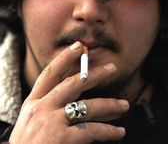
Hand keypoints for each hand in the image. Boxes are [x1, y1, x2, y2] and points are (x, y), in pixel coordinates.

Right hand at [9, 41, 128, 143]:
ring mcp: (52, 122)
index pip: (50, 73)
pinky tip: (118, 131)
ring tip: (123, 105)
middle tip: (111, 68)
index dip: (65, 57)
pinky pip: (92, 130)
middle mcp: (42, 108)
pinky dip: (108, 131)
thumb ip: (47, 106)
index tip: (79, 46)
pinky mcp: (63, 139)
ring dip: (110, 105)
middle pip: (73, 84)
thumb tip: (73, 96)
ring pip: (88, 106)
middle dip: (95, 74)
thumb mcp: (30, 121)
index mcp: (33, 103)